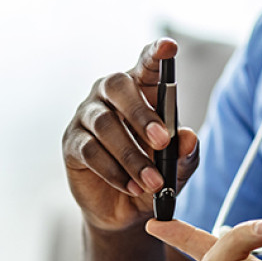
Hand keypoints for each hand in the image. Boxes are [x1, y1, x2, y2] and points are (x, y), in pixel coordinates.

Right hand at [62, 38, 199, 232]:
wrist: (126, 212)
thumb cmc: (153, 177)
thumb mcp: (176, 169)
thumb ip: (185, 154)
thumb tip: (189, 138)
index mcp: (140, 92)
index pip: (146, 64)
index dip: (155, 53)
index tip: (169, 48)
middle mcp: (109, 97)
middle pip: (116, 86)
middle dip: (140, 113)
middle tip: (162, 141)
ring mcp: (87, 118)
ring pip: (104, 125)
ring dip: (131, 156)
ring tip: (153, 182)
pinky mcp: (72, 144)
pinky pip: (91, 152)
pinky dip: (115, 172)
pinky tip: (132, 187)